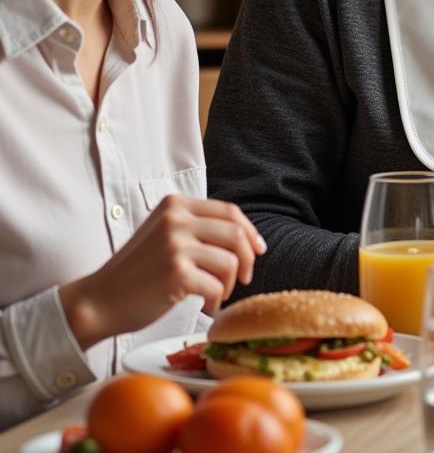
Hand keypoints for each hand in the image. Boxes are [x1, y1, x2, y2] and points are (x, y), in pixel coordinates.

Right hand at [59, 194, 265, 349]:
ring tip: (216, 294)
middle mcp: (177, 219)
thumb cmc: (136, 272)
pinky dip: (216, 300)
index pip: (230, 211)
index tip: (259, 250)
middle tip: (244, 278)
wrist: (98, 301)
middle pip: (236, 233)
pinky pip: (216, 285)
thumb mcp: (164, 233)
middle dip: (248, 258)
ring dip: (230, 283)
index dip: (250, 232)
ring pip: (230, 260)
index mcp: (176, 204)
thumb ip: (196, 226)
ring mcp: (176, 244)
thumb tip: (245, 235)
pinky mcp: (176, 272)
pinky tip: (205, 306)